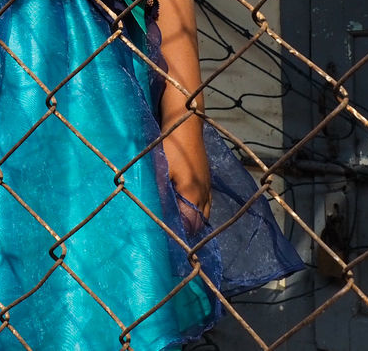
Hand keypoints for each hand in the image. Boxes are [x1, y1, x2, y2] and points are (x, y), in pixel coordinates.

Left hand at [162, 116, 211, 234]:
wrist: (185, 125)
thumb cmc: (171, 148)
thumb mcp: (162, 171)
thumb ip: (162, 195)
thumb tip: (160, 217)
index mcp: (193, 195)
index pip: (191, 226)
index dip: (180, 235)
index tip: (168, 240)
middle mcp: (204, 195)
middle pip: (200, 223)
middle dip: (188, 231)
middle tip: (171, 235)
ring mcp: (207, 187)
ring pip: (204, 213)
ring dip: (193, 221)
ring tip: (178, 226)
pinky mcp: (206, 180)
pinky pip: (205, 203)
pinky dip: (197, 210)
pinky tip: (186, 209)